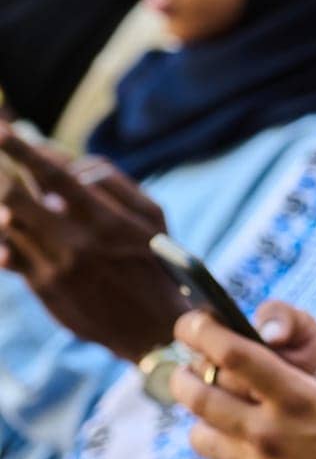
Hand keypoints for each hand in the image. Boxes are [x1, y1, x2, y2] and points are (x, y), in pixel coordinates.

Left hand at [0, 123, 182, 359]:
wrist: (152, 326)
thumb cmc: (157, 263)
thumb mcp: (153, 218)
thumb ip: (116, 186)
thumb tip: (75, 167)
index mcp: (105, 218)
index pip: (56, 174)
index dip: (24, 150)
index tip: (2, 131)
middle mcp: (75, 240)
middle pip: (17, 198)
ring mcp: (55, 265)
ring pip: (9, 226)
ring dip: (0, 207)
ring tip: (3, 194)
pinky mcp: (43, 286)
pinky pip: (8, 256)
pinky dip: (2, 240)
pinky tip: (4, 232)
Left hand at [172, 310, 315, 458]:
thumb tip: (310, 356)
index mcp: (297, 399)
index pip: (234, 355)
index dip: (205, 331)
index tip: (193, 320)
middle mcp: (269, 433)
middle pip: (200, 395)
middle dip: (182, 371)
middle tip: (184, 360)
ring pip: (202, 432)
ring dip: (194, 408)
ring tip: (201, 393)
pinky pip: (227, 458)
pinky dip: (221, 438)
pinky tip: (239, 430)